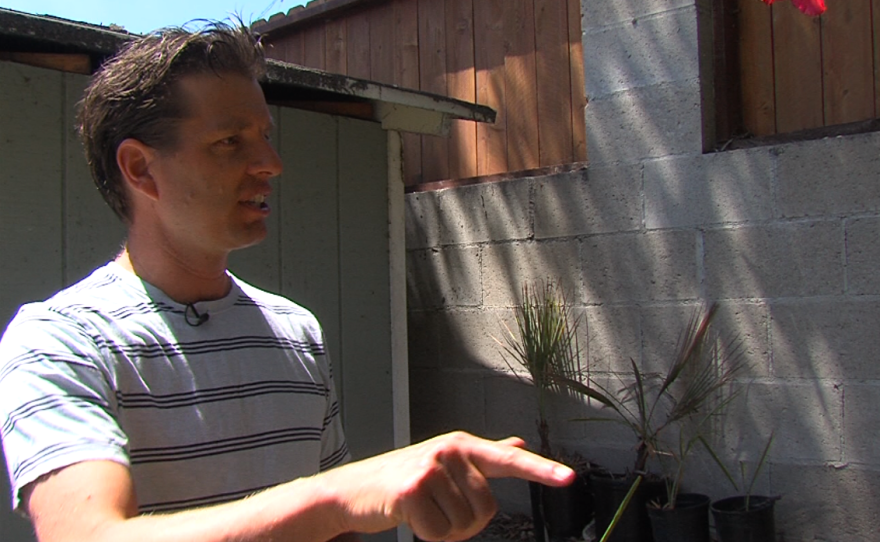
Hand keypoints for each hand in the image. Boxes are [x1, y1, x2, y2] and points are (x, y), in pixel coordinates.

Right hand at [322, 432, 574, 541]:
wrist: (354, 490)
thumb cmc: (406, 478)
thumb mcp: (447, 461)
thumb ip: (485, 454)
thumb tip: (518, 441)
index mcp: (464, 445)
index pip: (509, 460)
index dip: (541, 470)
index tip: (569, 479)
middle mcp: (451, 451)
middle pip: (486, 508)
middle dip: (464, 522)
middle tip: (437, 510)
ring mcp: (431, 467)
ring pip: (464, 523)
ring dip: (444, 530)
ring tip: (421, 511)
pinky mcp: (412, 489)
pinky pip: (440, 533)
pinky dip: (426, 535)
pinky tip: (409, 517)